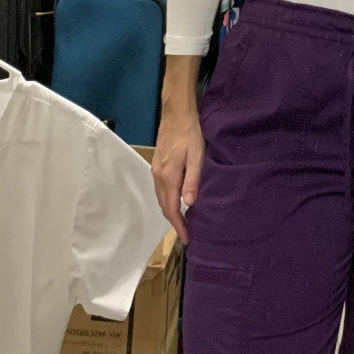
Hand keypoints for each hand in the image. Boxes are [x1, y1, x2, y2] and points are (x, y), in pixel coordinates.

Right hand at [152, 96, 204, 245]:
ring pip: (161, 198)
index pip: (171, 209)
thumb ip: (193, 180)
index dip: (178, 226)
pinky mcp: (157, 165)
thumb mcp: (197, 156)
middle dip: (174, 222)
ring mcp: (156, 170)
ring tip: (184, 221)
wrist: (176, 113)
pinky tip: (178, 200)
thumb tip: (190, 203)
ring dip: (171, 211)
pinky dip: (168, 200)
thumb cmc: (190, 133)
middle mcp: (158, 176)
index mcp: (168, 177)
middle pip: (164, 206)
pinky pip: (161, 189)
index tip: (186, 239)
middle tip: (187, 233)